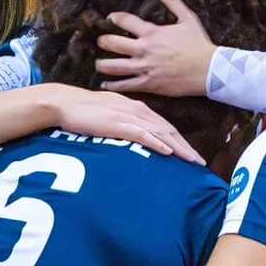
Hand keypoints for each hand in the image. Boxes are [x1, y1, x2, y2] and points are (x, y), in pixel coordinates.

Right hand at [52, 86, 204, 164]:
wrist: (65, 103)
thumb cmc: (84, 110)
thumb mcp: (111, 113)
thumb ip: (125, 121)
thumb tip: (134, 134)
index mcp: (137, 108)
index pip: (164, 125)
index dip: (179, 140)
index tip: (190, 153)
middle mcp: (138, 111)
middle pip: (168, 130)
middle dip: (186, 147)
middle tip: (200, 162)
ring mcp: (129, 117)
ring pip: (161, 133)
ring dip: (178, 148)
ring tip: (191, 161)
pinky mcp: (118, 124)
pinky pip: (142, 135)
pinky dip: (157, 143)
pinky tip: (168, 152)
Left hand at [97, 0, 216, 95]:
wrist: (209, 69)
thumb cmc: (199, 43)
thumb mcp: (188, 18)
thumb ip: (172, 1)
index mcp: (152, 33)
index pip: (126, 21)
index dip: (115, 18)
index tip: (110, 18)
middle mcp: (145, 49)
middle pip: (114, 44)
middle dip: (104, 41)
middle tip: (100, 41)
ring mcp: (145, 68)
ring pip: (115, 67)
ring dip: (103, 65)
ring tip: (98, 65)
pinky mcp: (150, 84)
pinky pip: (126, 85)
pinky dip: (114, 85)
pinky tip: (106, 85)